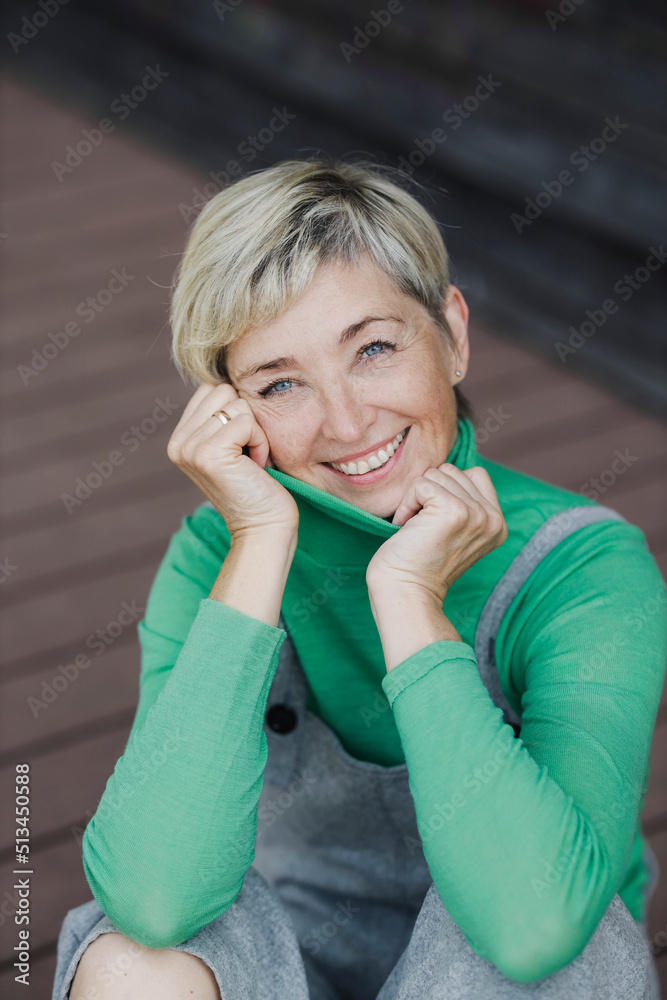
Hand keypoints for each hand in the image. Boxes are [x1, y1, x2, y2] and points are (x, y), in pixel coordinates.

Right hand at [167, 382, 298, 537]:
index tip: (242, 449)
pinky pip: (247, 421)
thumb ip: (221, 418)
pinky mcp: (207, 453)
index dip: (238, 413)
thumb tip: (229, 376)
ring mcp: (189, 447)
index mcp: (180, 438)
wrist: (264, 529)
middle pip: (224, 390)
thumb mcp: (233, 447)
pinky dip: (261, 442)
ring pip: (237, 403)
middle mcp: (178, 442)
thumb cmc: (259, 487)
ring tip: (251, 462)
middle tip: (248, 455)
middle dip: (247, 419)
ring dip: (256, 431)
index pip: (212, 390)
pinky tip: (256, 467)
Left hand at [366, 464, 506, 603]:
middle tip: (422, 527)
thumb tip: (445, 470)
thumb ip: (465, 503)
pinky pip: (421, 484)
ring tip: (416, 528)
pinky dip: (405, 504)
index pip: (475, 474)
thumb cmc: (419, 563)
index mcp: (498, 524)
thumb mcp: (455, 532)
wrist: (406, 592)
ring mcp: (476, 513)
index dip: (446, 490)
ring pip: (436, 473)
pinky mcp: (454, 510)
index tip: (435, 523)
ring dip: (415, 498)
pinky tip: (406, 527)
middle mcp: (493, 518)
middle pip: (452, 470)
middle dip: (429, 493)